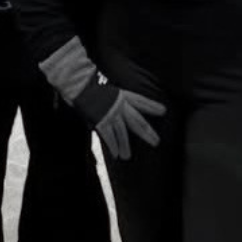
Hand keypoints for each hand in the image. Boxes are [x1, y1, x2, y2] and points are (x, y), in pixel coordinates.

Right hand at [39, 37, 166, 160]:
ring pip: (123, 132)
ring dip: (125, 146)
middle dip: (147, 132)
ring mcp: (111, 113)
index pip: (140, 101)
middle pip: (137, 121)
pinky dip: (113, 146)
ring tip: (128, 156)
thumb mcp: (105, 92)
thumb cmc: (88, 87)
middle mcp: (120, 104)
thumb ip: (113, 102)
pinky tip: (116, 155)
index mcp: (122, 95)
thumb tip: (117, 114)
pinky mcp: (102, 120)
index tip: (163, 111)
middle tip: (156, 142)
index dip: (152, 106)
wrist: (77, 84)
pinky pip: (109, 136)